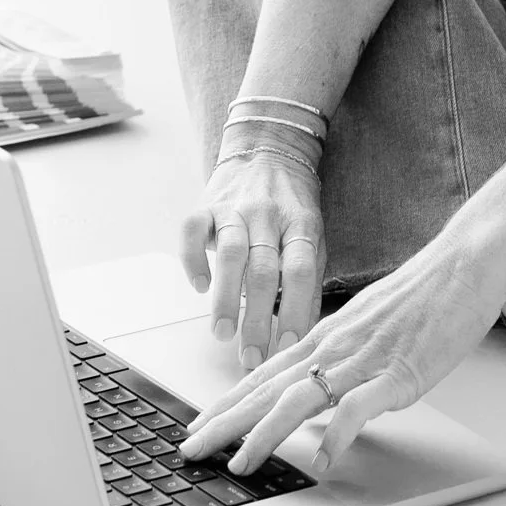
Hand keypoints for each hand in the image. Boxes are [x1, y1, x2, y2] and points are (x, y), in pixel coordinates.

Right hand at [177, 146, 324, 369]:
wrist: (268, 148)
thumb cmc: (292, 205)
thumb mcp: (312, 235)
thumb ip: (308, 279)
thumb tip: (306, 332)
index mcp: (300, 225)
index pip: (301, 271)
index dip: (297, 309)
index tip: (290, 347)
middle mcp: (268, 216)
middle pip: (264, 271)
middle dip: (257, 319)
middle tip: (252, 358)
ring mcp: (235, 208)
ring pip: (230, 254)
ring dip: (226, 298)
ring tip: (222, 333)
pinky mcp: (206, 204)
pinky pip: (193, 231)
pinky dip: (194, 259)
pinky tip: (200, 287)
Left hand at [179, 233, 505, 478]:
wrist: (462, 266)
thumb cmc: (421, 295)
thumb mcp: (366, 325)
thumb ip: (339, 357)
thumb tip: (321, 389)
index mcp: (324, 337)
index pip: (262, 374)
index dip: (226, 403)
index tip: (199, 426)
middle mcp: (333, 347)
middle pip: (267, 389)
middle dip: (224, 423)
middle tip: (190, 449)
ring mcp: (363, 360)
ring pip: (300, 398)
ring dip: (265, 433)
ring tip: (240, 462)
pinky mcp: (397, 373)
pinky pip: (358, 408)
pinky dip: (336, 434)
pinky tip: (321, 457)